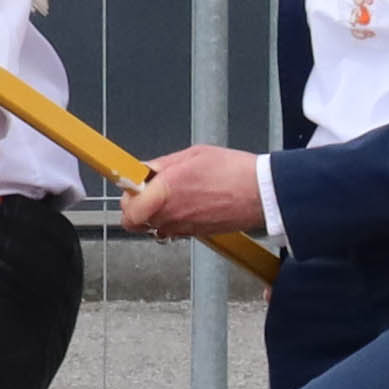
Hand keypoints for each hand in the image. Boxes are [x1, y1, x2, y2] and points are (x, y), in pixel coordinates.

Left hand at [126, 144, 265, 236]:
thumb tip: (143, 169)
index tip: (132, 187)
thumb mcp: (193, 155)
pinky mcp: (196, 234)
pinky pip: (174, 229)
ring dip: (157, 213)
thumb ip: (161, 165)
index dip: (126, 198)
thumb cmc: (232, 171)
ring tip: (175, 195)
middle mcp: (169, 215)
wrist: (262, 193)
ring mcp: (182, 228)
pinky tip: (190, 202)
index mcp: (164, 191)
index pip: (127, 209)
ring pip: (154, 226)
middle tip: (150, 190)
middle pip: (135, 221)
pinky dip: (175, 219)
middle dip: (138, 205)